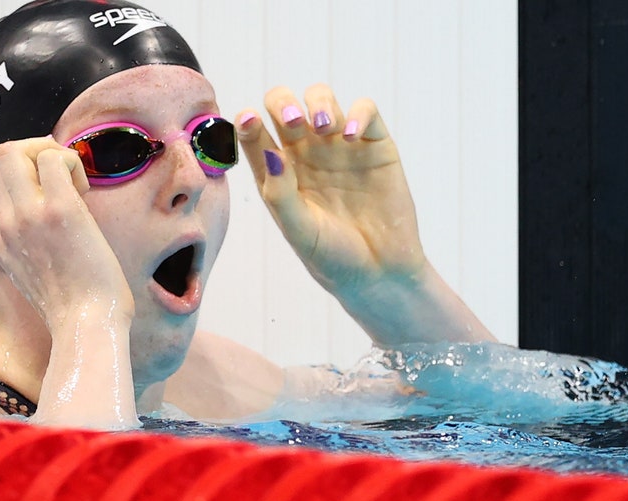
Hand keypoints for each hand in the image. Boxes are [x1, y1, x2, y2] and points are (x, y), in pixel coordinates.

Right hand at [0, 137, 139, 428]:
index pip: (0, 182)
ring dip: (54, 155)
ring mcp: (27, 216)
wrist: (86, 327)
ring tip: (76, 187)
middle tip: (64, 176)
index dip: (28, 172)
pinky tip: (85, 192)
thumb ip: (32, 249)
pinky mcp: (57, 210)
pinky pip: (53, 158)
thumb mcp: (37, 277)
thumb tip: (51, 226)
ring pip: (18, 150)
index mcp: (2, 240)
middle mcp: (6, 224)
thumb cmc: (77, 309)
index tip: (56, 191)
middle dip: (35, 150)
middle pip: (0, 155)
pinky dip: (72, 163)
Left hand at [238, 85, 494, 343]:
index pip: (254, 134)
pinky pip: (366, 111)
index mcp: (278, 173)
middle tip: (293, 122)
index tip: (249, 121)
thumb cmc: (332, 257)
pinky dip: (358, 113)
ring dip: (318, 102)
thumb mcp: (298, 230)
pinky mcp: (375, 145)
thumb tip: (270, 151)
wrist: (380, 274)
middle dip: (283, 103)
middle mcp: (305, 154)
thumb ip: (280, 192)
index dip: (248, 121)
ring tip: (323, 127)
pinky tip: (351, 136)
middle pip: (284, 105)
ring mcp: (340, 146)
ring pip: (321, 98)